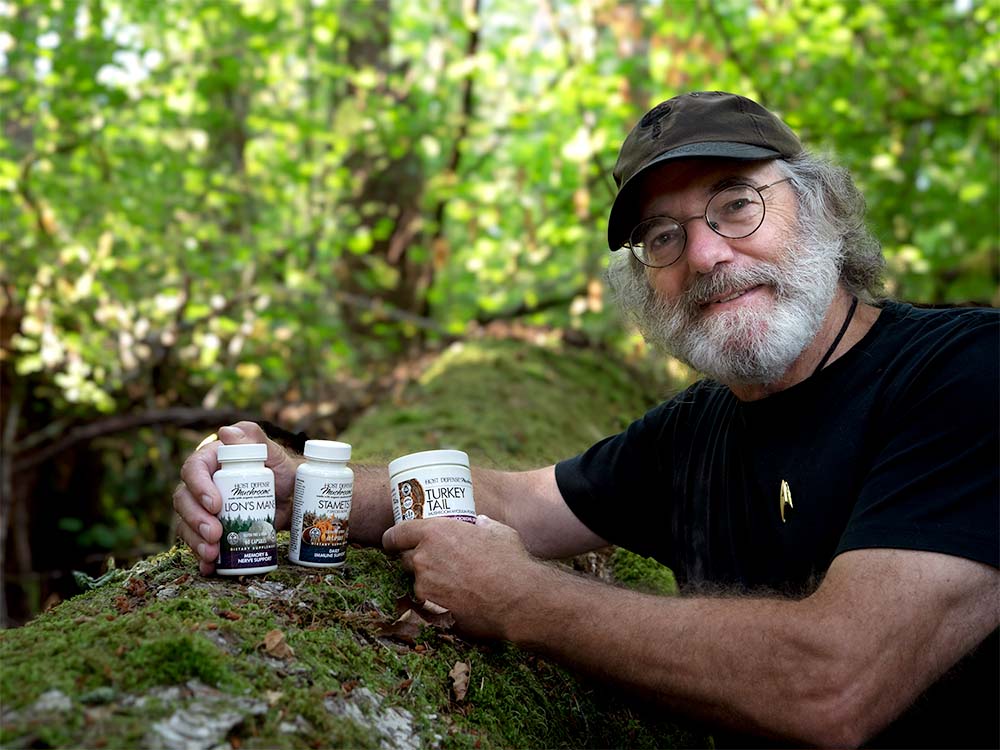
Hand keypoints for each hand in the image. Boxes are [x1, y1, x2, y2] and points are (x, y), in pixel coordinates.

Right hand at [172, 421, 299, 574]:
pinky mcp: (210, 529)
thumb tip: (226, 432)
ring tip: (212, 554)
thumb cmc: (284, 471)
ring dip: (195, 540)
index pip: (194, 469)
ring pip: (186, 523)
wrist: (295, 500)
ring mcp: (203, 509)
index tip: (215, 504)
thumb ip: (254, 439)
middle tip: (215, 534)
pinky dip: (201, 556)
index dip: (199, 487)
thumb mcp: (274, 454)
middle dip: (195, 519)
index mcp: (212, 461)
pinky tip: (209, 567)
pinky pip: (197, 543)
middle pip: (184, 500)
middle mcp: (202, 484)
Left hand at [382, 514, 546, 639]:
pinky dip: (440, 603)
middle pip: (406, 559)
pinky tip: (460, 602)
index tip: (394, 542)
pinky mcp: (432, 611)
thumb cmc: (510, 561)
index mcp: (435, 533)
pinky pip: (430, 604)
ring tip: (456, 586)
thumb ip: (483, 525)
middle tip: (436, 564)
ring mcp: (425, 587)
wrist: (519, 600)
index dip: (393, 538)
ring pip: (419, 583)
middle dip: (416, 561)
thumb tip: (479, 523)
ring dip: (431, 583)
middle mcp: (423, 558)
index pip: (397, 534)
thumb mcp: (498, 532)